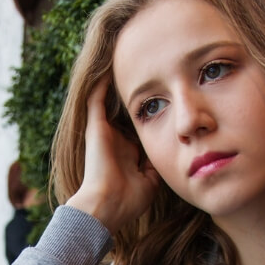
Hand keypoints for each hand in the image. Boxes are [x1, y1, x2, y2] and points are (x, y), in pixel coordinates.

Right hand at [65, 76, 159, 234]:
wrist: (107, 205)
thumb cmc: (128, 200)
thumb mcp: (150, 181)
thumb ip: (156, 164)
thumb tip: (169, 152)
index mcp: (126, 152)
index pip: (138, 127)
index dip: (149, 114)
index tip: (164, 97)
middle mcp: (114, 139)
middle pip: (124, 111)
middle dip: (134, 94)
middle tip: (148, 71)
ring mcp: (103, 131)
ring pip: (108, 100)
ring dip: (115, 83)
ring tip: (124, 58)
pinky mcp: (95, 126)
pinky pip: (96, 97)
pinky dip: (102, 82)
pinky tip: (110, 63)